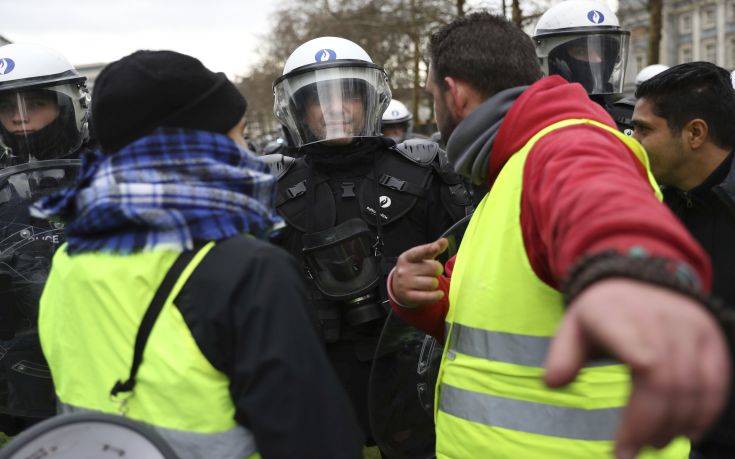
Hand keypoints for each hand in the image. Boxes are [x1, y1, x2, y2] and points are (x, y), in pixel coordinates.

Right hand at [391, 238, 447, 307]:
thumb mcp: (420, 258)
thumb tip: (444, 241)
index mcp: (407, 257)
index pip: (419, 252)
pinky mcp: (409, 296)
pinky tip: (438, 293)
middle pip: (433, 268)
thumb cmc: (413, 269)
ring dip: (435, 284)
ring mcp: (405, 284)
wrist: (398, 288)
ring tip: (429, 282)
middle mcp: (404, 270)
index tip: (436, 247)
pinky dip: (436, 295)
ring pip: (432, 283)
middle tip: (432, 272)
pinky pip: (429, 296)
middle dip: (437, 270)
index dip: (429, 249)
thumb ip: (432, 249)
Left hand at [544, 278, 730, 458]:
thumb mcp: (573, 325)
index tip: (621, 447)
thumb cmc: (601, 311)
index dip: (640, 413)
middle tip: (633, 452)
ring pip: (696, 387)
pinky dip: (704, 413)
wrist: (635, 276)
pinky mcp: (711, 336)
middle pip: (670, 385)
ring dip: (677, 425)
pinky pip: (716, 382)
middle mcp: (662, 320)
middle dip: (653, 427)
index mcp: (622, 316)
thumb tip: (553, 383)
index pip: (646, 364)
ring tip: (653, 443)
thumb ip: (562, 354)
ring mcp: (691, 327)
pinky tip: (685, 432)